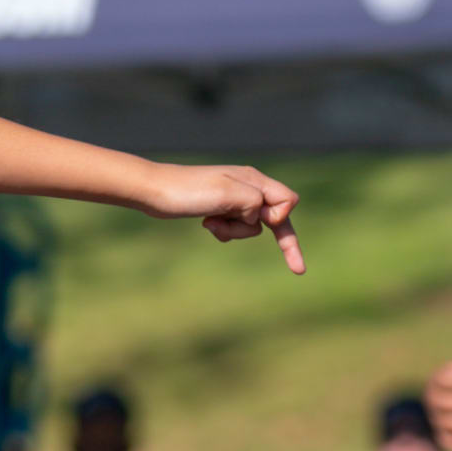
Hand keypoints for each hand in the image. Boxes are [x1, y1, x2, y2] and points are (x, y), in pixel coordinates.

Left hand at [142, 163, 304, 272]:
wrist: (153, 191)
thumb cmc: (187, 191)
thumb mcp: (226, 195)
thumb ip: (254, 202)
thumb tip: (262, 217)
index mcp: (254, 180)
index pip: (287, 200)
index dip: (281, 217)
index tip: (264, 223)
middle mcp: (248, 187)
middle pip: (276, 217)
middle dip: (283, 242)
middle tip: (299, 270)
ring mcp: (234, 199)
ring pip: (251, 226)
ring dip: (234, 231)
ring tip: (211, 223)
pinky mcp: (220, 209)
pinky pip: (235, 228)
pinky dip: (224, 232)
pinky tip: (207, 225)